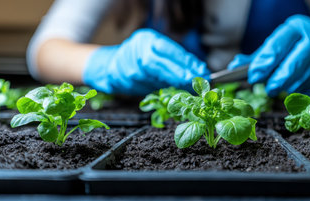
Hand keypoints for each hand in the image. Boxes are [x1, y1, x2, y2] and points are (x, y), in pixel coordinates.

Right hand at [83, 29, 209, 94]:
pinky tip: (174, 94)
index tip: (199, 70)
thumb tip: (197, 68)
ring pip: (155, 79)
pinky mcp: (127, 83)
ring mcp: (129, 69)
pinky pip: (149, 89)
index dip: (185, 62)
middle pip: (160, 66)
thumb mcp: (156, 49)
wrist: (110, 66)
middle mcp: (135, 53)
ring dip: (174, 86)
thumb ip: (174, 57)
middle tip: (194, 82)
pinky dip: (163, 92)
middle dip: (180, 75)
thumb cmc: (139, 56)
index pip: (168, 50)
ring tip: (188, 88)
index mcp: (145, 40)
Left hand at [228, 15, 309, 95]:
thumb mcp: (280, 40)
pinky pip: (309, 87)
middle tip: (268, 88)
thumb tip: (234, 66)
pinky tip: (291, 88)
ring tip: (278, 87)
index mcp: (296, 29)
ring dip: (287, 87)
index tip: (253, 75)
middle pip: (293, 65)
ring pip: (302, 79)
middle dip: (277, 79)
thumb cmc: (297, 43)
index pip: (278, 47)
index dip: (264, 63)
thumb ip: (258, 55)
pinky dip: (297, 91)